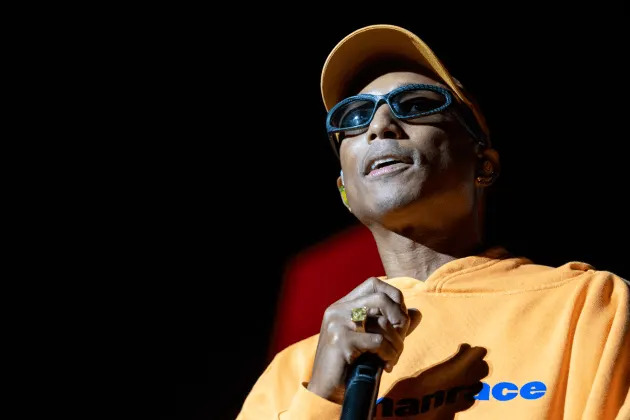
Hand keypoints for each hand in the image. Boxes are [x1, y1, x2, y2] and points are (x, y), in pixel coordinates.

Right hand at [307, 277, 421, 402]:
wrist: (326, 392)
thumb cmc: (350, 366)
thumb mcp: (372, 341)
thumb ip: (392, 326)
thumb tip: (417, 312)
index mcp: (343, 306)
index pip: (374, 284)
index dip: (394, 296)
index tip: (400, 320)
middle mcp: (338, 310)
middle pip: (381, 298)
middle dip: (399, 319)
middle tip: (401, 340)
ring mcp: (338, 323)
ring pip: (383, 322)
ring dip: (397, 344)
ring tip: (393, 358)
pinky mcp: (341, 341)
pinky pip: (379, 342)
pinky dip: (389, 355)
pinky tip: (385, 366)